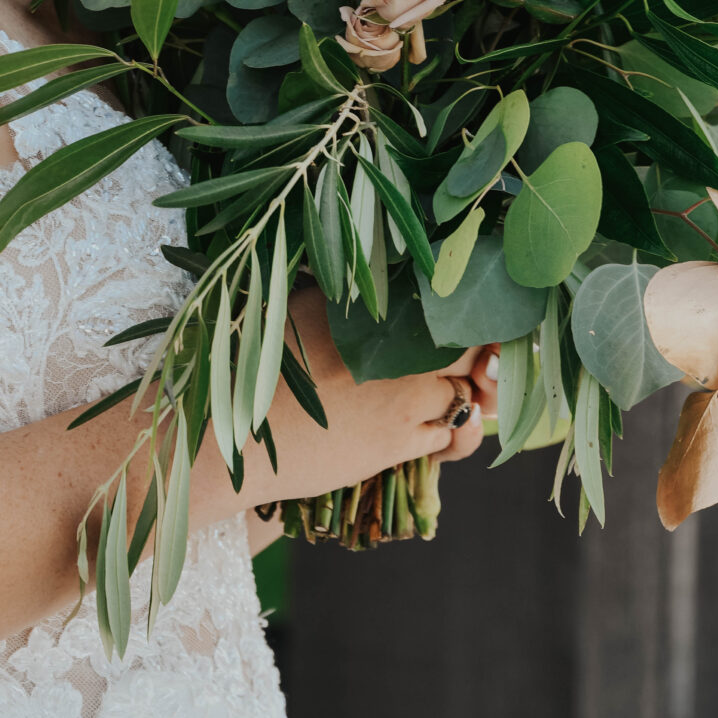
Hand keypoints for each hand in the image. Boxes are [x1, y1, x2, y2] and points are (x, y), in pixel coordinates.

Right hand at [249, 291, 489, 508]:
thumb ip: (345, 296)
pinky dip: (446, 435)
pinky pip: (450, 435)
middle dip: (478, 359)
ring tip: (440, 406)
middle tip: (473, 371)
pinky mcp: (400, 440)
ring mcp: (403, 393)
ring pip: (466, 393)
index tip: (462, 330)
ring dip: (461, 401)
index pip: (449, 299)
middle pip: (471, 344)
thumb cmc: (259, 375)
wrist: (239, 438)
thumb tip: (382, 277)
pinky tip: (419, 434)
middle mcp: (396, 344)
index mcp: (373, 304)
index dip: (467, 316)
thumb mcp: (297, 315)